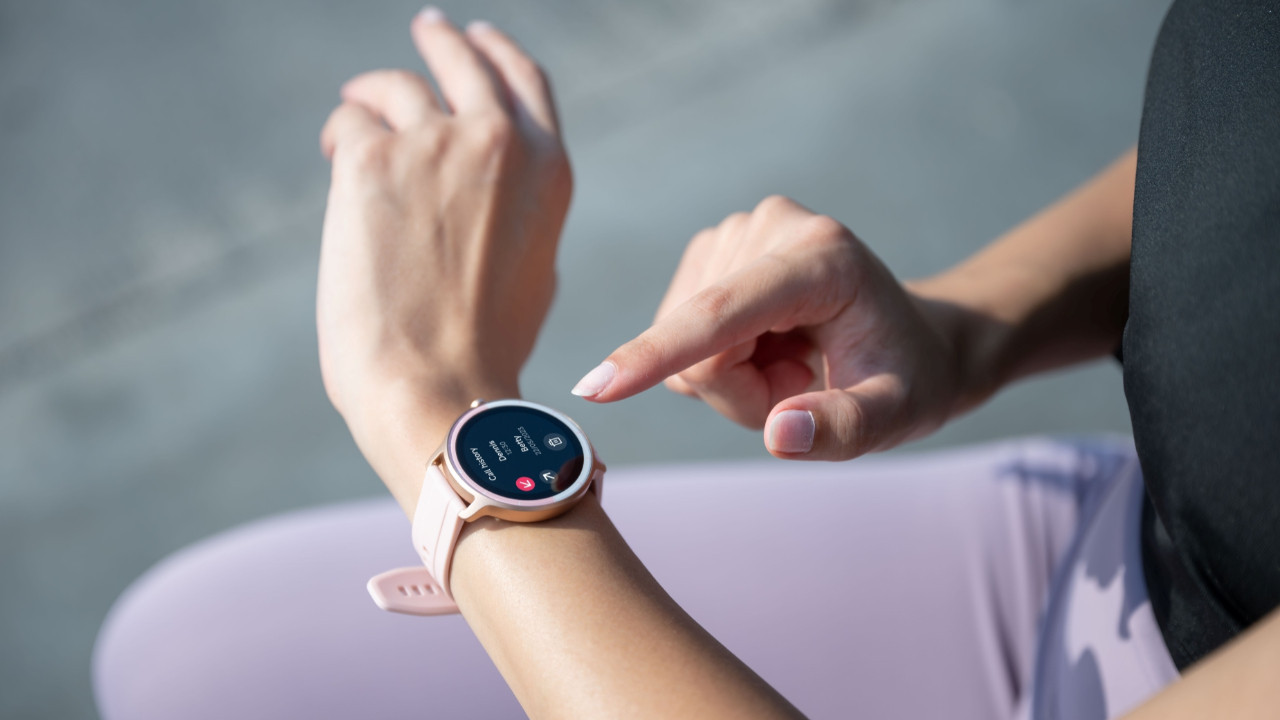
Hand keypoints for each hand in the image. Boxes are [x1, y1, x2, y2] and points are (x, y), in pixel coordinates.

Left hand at [317, 10, 569, 425]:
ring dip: (371, 100)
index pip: (524, 80)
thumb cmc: (483, 349)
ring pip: (395, 89)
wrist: (438, 386)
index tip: (472, 36)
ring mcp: (436, 144)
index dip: (495, 51)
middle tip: (424, 28)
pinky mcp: (373, 160)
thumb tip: (486, 188)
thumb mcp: (533, 268)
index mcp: (549, 170)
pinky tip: (336, 166)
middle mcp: (500, 141)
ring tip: (353, 125)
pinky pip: (350, 124)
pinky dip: (341, 140)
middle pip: (462, 59)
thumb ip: (519, 211)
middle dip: (439, 39)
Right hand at [572, 196, 962, 459]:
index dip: (659, 353)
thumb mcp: (896, 417)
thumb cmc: (905, 378)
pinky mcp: (712, 250)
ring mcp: (736, 232)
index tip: (595, 389)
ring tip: (789, 363)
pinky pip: (680, 333)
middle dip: (737, 389)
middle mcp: (771, 226)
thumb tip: (780, 435)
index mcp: (822, 257)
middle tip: (800, 384)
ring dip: (729, 377)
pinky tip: (766, 346)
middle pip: (699, 341)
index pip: (723, 312)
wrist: (910, 339)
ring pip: (684, 342)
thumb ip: (843, 428)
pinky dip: (717, 360)